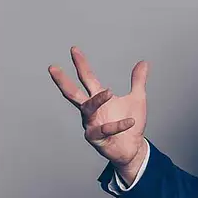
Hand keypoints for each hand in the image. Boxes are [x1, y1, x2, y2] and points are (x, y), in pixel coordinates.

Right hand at [49, 46, 148, 175]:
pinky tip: (129, 121)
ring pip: (88, 109)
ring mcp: (91, 124)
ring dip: (98, 100)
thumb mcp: (138, 98)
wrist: (133, 147)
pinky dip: (118, 125)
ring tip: (109, 92)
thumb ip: (138, 81)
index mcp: (98, 98)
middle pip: (73, 93)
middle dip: (63, 80)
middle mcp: (91, 110)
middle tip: (53, 68)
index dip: (81, 64)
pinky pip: (105, 129)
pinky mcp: (96, 139)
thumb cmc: (131, 123)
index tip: (74, 49)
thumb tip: (144, 62)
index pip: (87, 78)